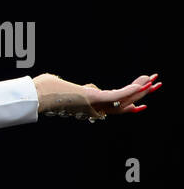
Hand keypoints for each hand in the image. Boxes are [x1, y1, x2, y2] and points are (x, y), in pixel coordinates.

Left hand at [33, 72, 160, 116]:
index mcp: (85, 107)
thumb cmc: (39, 91)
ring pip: (124, 99)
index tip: (139, 104)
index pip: (110, 107)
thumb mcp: (55, 84)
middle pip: (122, 104)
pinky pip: (117, 95)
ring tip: (155, 80)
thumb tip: (56, 79)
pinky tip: (144, 83)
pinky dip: (131, 89)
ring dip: (142, 88)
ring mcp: (93, 105)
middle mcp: (92, 109)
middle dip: (140, 95)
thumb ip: (61, 84)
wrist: (33, 97)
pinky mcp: (94, 99)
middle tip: (154, 85)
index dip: (126, 105)